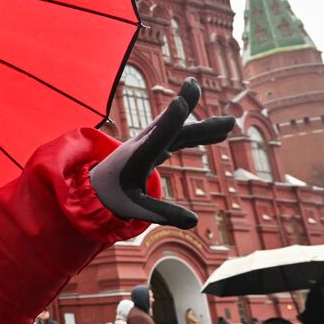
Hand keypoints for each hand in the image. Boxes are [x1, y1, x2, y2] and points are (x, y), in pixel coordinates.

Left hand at [91, 78, 235, 227]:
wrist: (94, 185)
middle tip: (228, 118)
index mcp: (136, 158)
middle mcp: (142, 145)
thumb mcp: (134, 208)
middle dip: (199, 124)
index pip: (155, 138)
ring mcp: (148, 143)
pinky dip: (196, 136)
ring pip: (178, 131)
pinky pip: (177, 137)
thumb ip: (162, 213)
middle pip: (174, 130)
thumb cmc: (112, 197)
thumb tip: (194, 222)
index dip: (168, 121)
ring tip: (229, 125)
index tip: (179, 101)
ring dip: (203, 127)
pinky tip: (216, 136)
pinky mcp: (153, 146)